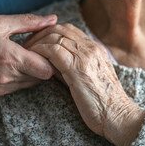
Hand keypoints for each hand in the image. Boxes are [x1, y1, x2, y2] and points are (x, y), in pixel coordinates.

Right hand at [0, 14, 56, 95]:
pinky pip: (17, 86)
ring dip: (32, 70)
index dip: (51, 58)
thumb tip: (53, 19)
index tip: (47, 45)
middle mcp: (6, 78)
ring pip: (30, 83)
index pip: (47, 70)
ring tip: (22, 53)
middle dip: (43, 63)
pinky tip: (10, 61)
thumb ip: (30, 22)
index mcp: (10, 58)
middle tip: (36, 47)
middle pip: (41, 77)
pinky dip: (20, 75)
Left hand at [24, 24, 144, 145]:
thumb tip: (50, 63)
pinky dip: (39, 52)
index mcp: (95, 49)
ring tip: (25, 52)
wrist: (118, 117)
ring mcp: (86, 56)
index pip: (68, 29)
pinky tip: (32, 59)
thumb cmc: (102, 104)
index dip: (48, 32)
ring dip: (36, 42)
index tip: (36, 42)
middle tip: (26, 45)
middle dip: (39, 33)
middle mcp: (91, 48)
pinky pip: (53, 50)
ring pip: (54, 36)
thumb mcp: (87, 80)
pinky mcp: (78, 68)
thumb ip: (71, 68)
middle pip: (59, 28)